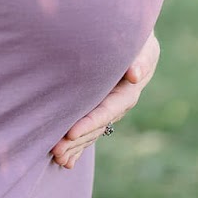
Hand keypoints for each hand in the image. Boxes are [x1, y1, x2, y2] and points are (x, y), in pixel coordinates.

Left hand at [49, 30, 160, 168]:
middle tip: (55, 151)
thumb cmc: (134, 35)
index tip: (71, 133)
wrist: (132, 37)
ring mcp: (109, 108)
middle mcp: (119, 103)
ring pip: (92, 131)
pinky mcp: (99, 108)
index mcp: (128, 90)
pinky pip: (89, 129)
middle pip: (97, 126)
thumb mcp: (142, 43)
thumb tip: (134, 75)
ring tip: (55, 157)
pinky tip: (64, 162)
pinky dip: (78, 146)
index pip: (108, 109)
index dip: (91, 121)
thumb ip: (139, 58)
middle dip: (77, 140)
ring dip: (75, 146)